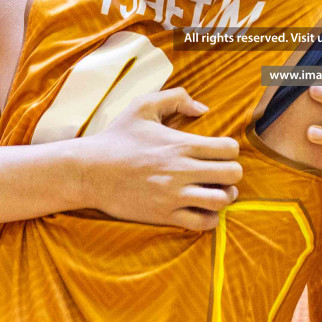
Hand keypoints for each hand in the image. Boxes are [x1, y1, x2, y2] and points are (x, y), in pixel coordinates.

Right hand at [81, 88, 241, 230]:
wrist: (89, 171)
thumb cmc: (117, 138)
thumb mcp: (143, 106)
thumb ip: (176, 98)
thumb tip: (203, 109)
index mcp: (181, 144)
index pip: (229, 149)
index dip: (230, 150)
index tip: (219, 152)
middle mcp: (181, 170)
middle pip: (232, 175)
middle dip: (232, 173)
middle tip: (220, 173)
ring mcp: (174, 196)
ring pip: (221, 201)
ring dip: (224, 196)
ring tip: (215, 192)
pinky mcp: (164, 216)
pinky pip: (202, 223)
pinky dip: (210, 218)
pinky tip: (203, 209)